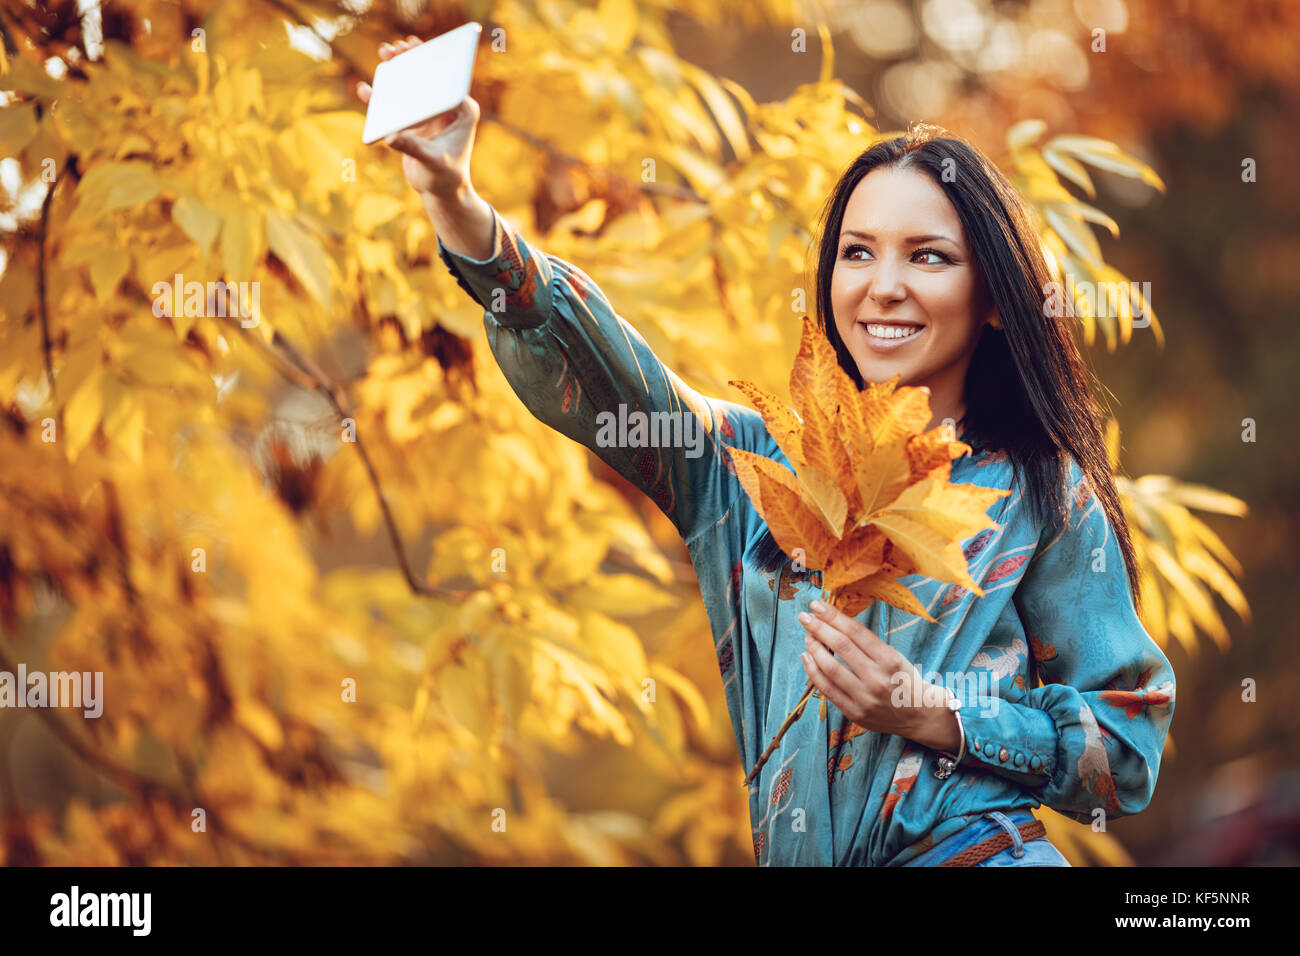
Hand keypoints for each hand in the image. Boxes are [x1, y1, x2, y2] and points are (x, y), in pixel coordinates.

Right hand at [354, 35, 480, 198]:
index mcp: (462, 110)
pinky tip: (366, 90)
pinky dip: (382, 96)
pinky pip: (398, 103)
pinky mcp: (415, 121)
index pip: (447, 78)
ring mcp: (430, 112)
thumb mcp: (431, 162)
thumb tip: (391, 137)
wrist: (441, 191)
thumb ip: (412, 148)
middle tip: (395, 47)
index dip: (431, 60)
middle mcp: (447, 107)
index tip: (416, 48)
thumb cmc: (445, 178)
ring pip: (413, 85)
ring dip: (398, 70)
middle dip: (411, 59)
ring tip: (384, 54)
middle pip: (428, 76)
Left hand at [799, 600, 958, 750]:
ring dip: (813, 648)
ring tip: (807, 636)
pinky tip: (807, 657)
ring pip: (830, 667)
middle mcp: (877, 678)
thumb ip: (868, 644)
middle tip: (804, 616)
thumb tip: (834, 623)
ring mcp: (865, 698)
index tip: (817, 605)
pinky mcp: (854, 712)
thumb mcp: (895, 656)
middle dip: (818, 627)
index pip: (855, 632)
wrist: (919, 716)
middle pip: (841, 646)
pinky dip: (813, 671)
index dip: (833, 616)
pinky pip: (827, 689)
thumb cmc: (904, 680)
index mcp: (890, 660)